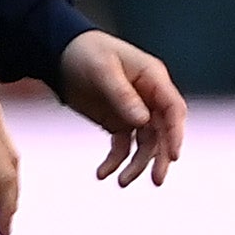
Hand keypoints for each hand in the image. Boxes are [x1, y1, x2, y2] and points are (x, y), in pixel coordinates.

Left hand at [58, 30, 186, 186]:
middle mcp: (150, 98)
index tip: (173, 156)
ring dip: (136, 165)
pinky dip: (115, 161)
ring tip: (121, 183)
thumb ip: (123, 95)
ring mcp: (134, 112)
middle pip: (163, 132)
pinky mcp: (117, 121)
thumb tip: (143, 122)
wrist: (58, 51)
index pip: (174, 110)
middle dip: (160, 158)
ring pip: (144, 144)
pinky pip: (122, 146)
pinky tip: (102, 174)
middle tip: (156, 181)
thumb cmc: (86, 52)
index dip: (176, 133)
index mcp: (154, 80)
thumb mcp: (103, 70)